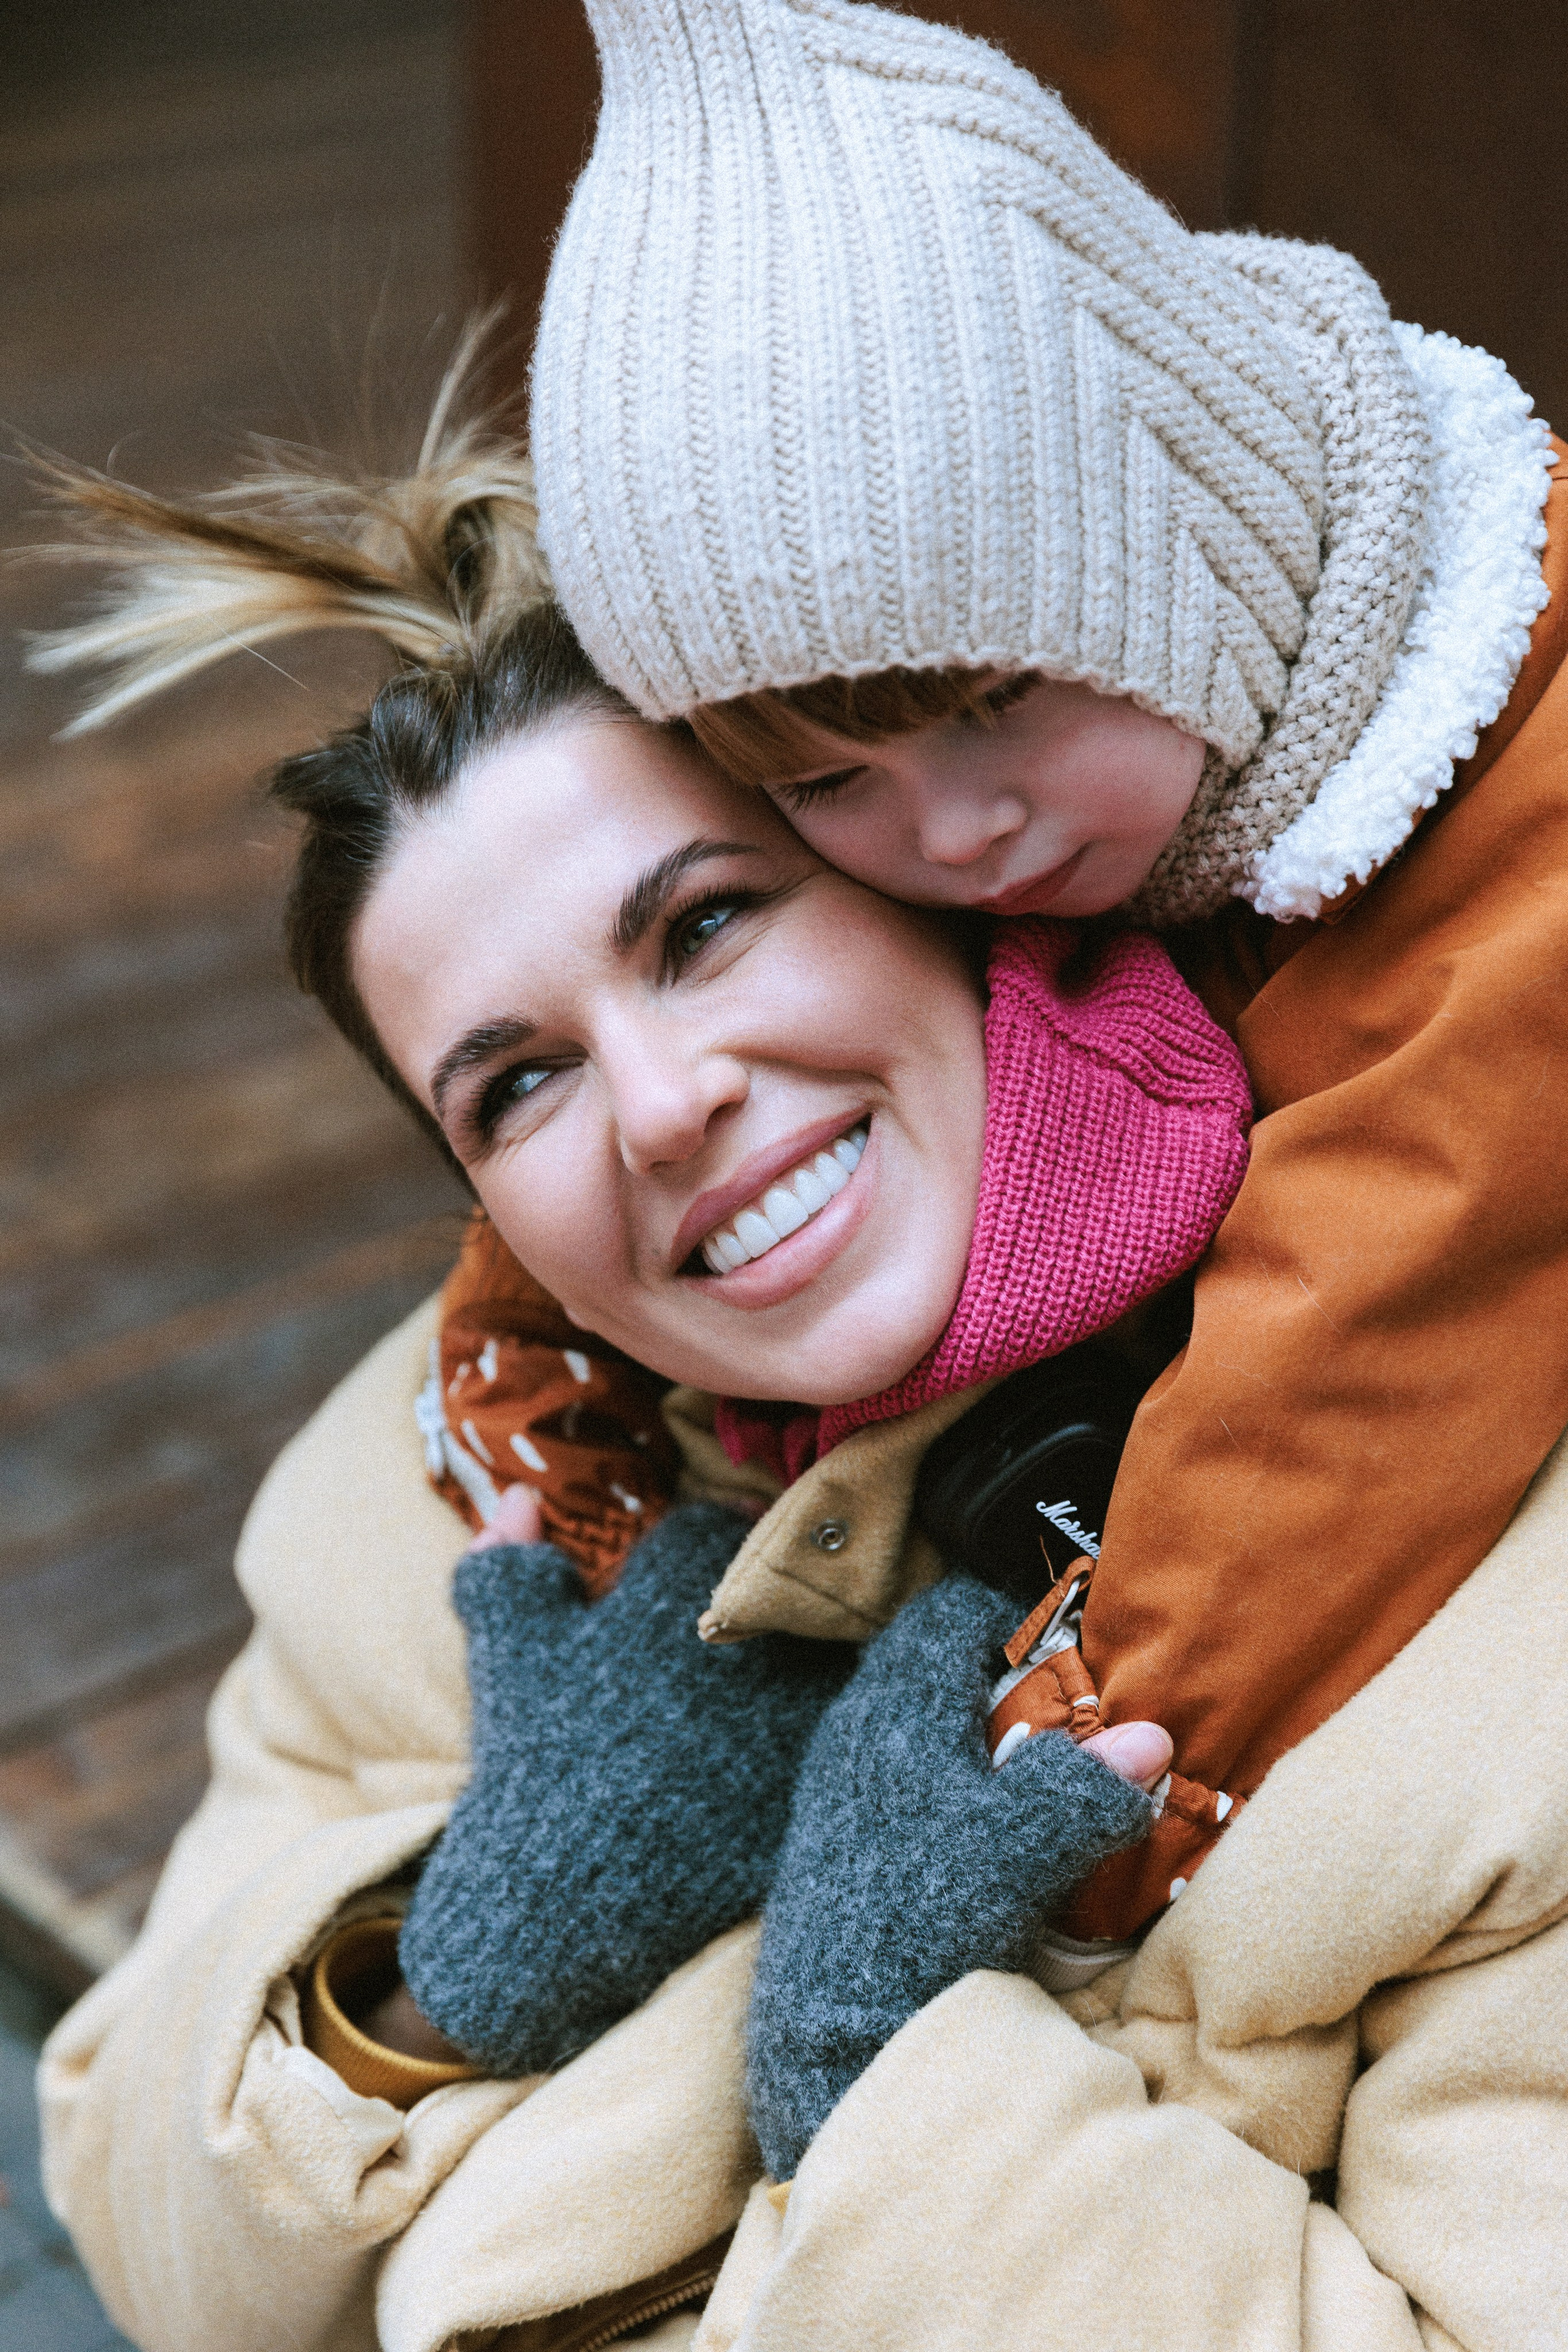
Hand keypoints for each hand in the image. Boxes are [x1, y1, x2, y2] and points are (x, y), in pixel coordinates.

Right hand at [399, 1500, 855, 2075]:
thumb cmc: (528, 1768)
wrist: (551, 1901)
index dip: (710, 1533)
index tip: (715, 1548)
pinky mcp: (808, 1792)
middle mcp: (738, 1655)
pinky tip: (855, 1722)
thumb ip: (504, 1567)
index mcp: (667, 1609)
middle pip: (794, 1580)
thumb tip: (518, 1494)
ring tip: (830, 1645)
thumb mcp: (506, 1659)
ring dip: (845, 1637)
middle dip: (789, 1576)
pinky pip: (861, 1736)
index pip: (708, 1529)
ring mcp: (780, 1724)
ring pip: (847, 1646)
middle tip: (781, 1590)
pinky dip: (865, 1721)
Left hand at [746, 1575, 1155, 2181]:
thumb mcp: (1018, 1849)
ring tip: (1046, 1785)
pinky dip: (957, 1793)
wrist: (827, 2040)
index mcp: (893, 1705)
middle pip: (940, 1669)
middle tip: (1077, 1722)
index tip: (1078, 1655)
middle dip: (1011, 1686)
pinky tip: (994, 1842)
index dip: (1018, 1620)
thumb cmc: (919, 1921)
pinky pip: (906, 1783)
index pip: (951, 1613)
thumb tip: (1154, 1735)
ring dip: (985, 1744)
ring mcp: (839, 1790)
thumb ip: (1084, 1786)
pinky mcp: (837, 1845)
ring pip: (925, 1730)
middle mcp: (856, 1731)